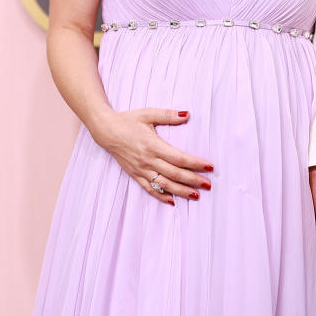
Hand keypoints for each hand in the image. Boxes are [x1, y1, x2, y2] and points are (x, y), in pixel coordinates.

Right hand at [90, 107, 212, 204]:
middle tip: (208, 185)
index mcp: (153, 146)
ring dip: (181, 191)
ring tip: (196, 196)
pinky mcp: (135, 174)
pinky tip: (172, 201)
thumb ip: (168, 115)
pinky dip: (161, 196)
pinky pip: (149, 188)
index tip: (209, 167)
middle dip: (193, 180)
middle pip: (175, 174)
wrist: (106, 131)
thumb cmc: (128, 120)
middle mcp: (148, 160)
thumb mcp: (148, 114)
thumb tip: (187, 114)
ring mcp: (141, 169)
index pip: (179, 158)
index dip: (195, 164)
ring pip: (164, 184)